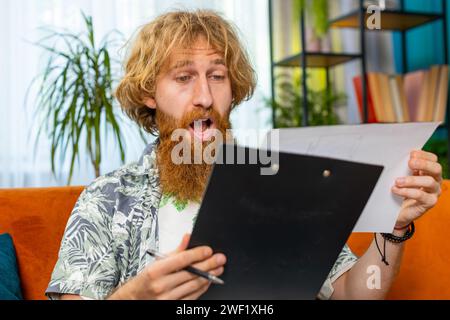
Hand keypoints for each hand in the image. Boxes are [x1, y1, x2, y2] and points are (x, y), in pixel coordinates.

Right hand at [108, 234, 225, 299]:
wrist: (133, 300)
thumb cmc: (146, 280)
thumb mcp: (156, 262)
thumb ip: (175, 251)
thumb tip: (188, 237)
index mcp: (155, 271)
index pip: (182, 260)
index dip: (197, 254)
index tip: (209, 250)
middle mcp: (160, 286)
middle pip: (191, 273)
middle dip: (209, 264)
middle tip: (220, 258)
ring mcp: (167, 299)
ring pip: (194, 285)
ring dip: (209, 276)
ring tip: (218, 268)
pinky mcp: (173, 307)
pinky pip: (193, 296)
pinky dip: (203, 288)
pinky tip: (208, 281)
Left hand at [392, 150, 442, 228]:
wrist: (398, 210)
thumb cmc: (401, 190)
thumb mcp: (403, 176)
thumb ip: (405, 167)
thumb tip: (402, 157)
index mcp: (429, 171)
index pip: (433, 159)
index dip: (424, 155)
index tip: (411, 154)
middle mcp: (435, 180)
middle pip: (436, 168)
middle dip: (423, 164)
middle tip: (409, 163)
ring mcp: (434, 192)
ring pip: (429, 182)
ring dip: (411, 180)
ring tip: (397, 181)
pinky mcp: (429, 203)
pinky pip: (420, 195)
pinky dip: (406, 191)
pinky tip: (396, 190)